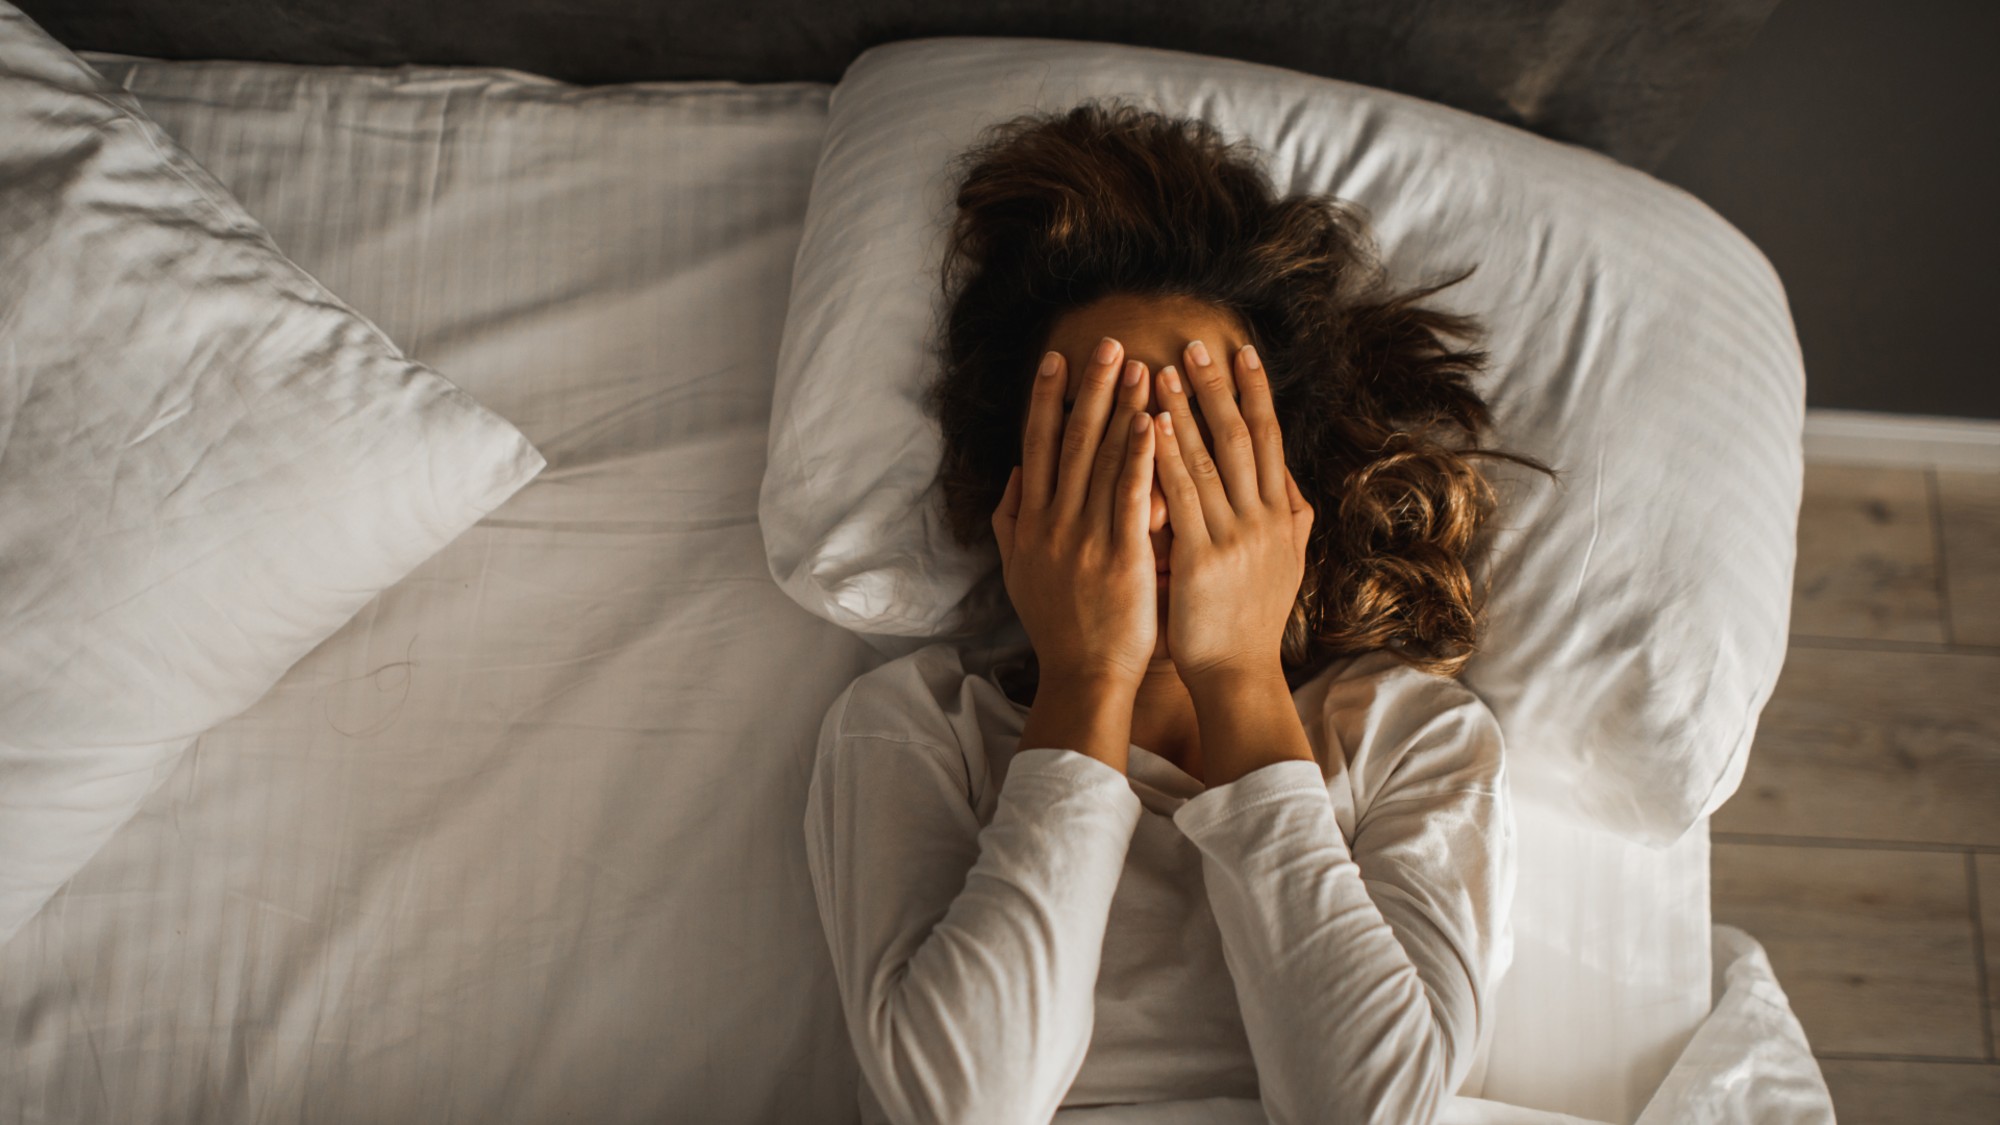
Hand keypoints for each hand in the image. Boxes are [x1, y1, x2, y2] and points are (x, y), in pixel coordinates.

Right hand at [992, 337, 1158, 690]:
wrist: (1083, 676)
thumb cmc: (1058, 627)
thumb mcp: (1019, 572)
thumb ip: (1012, 522)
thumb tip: (1014, 477)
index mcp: (1032, 522)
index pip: (1037, 446)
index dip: (1045, 399)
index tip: (1057, 359)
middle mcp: (1054, 522)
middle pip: (1070, 441)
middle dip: (1090, 388)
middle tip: (1107, 343)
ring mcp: (1086, 538)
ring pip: (1102, 460)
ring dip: (1121, 408)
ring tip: (1140, 366)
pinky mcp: (1121, 556)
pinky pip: (1131, 497)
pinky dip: (1140, 457)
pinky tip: (1152, 422)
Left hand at [1151, 341, 1313, 689]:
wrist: (1239, 675)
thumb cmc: (1252, 621)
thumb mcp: (1286, 565)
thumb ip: (1290, 521)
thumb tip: (1293, 485)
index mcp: (1281, 515)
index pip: (1270, 439)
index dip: (1257, 394)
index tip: (1243, 352)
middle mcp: (1264, 519)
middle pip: (1242, 437)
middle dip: (1219, 387)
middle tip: (1197, 343)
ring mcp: (1236, 537)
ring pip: (1210, 459)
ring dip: (1186, 411)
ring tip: (1162, 370)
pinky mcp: (1203, 559)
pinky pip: (1183, 498)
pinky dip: (1168, 458)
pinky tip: (1152, 426)